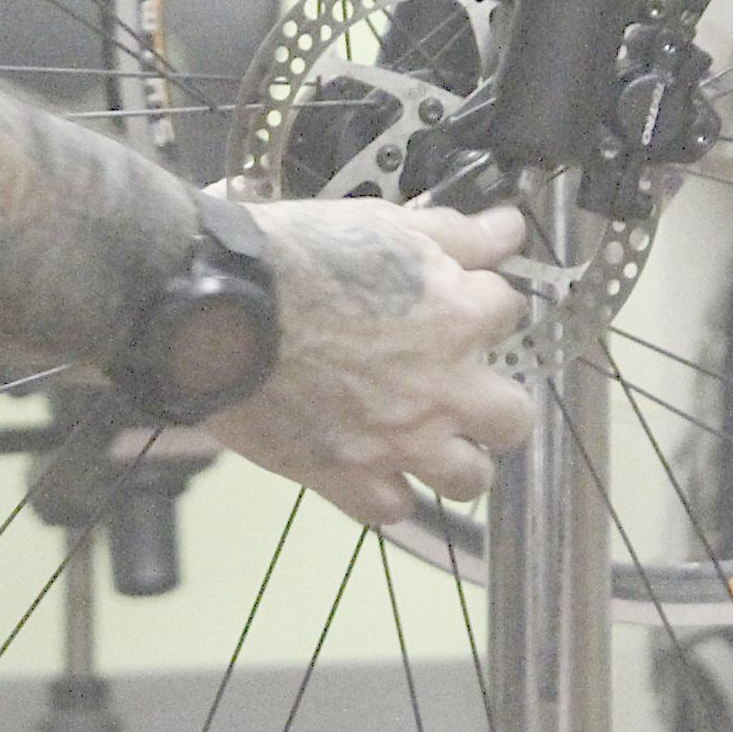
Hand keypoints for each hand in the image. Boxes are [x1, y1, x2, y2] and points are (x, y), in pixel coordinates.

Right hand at [202, 198, 532, 524]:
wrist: (218, 306)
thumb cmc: (293, 257)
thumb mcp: (382, 222)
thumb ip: (455, 232)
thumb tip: (507, 227)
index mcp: (456, 316)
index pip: (508, 310)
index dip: (483, 303)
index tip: (460, 303)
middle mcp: (442, 388)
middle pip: (514, 420)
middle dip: (497, 404)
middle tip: (465, 389)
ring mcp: (399, 441)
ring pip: (468, 479)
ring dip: (455, 458)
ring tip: (428, 438)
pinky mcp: (347, 477)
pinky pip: (393, 508)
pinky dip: (386, 490)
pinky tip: (371, 464)